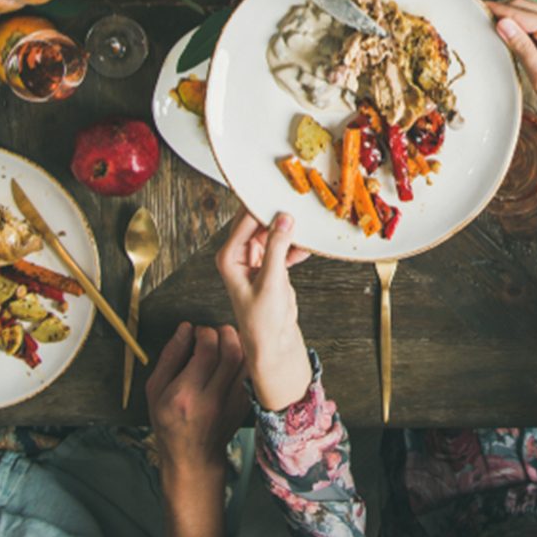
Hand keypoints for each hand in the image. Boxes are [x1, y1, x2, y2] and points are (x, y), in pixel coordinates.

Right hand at [146, 321, 247, 477]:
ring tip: (225, 342)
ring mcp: (233, 403)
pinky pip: (253, 372)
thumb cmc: (169, 423)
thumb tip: (185, 328)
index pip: (207, 350)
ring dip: (239, 343)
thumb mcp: (155, 391)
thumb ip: (170, 357)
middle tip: (214, 334)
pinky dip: (247, 357)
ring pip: (247, 360)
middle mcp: (212, 399)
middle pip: (232, 351)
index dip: (204, 332)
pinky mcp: (246, 403)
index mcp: (186, 395)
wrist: (192, 458)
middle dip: (224, 333)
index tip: (198, 332)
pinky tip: (234, 357)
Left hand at [216, 211, 313, 411]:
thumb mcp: (271, 281)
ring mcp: (255, 258)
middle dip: (276, 213)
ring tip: (305, 224)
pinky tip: (306, 247)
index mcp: (230, 256)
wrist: (273, 343)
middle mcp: (239, 254)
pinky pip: (282, 245)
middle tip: (295, 201)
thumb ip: (277, 247)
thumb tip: (283, 219)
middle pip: (257, 222)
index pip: (245, 220)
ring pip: (272, 231)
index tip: (281, 193)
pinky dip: (294, 245)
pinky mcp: (270, 264)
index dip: (263, 206)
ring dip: (288, 229)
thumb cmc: (262, 320)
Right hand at [487, 0, 536, 130]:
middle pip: (524, 6)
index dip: (496, 9)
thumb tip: (503, 24)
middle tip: (478, 13)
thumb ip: (522, 48)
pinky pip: (535, 23)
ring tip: (488, 21)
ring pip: (529, 12)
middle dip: (501, 7)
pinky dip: (519, 23)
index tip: (477, 7)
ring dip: (509, 14)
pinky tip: (507, 32)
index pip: (520, 13)